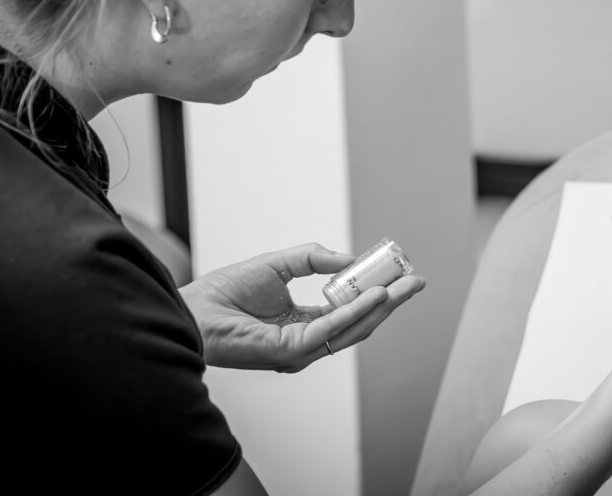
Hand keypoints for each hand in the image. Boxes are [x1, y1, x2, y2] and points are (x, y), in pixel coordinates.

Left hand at [179, 243, 425, 372]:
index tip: (399, 275)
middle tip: (416, 281)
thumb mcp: (281, 265)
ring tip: (405, 285)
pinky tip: (377, 295)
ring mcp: (302, 350)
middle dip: (392, 302)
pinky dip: (358, 311)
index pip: (351, 311)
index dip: (377, 293)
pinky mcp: (292, 351)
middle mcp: (308, 341)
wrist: (195, 309)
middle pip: (361, 323)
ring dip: (384, 306)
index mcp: (305, 323)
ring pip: (354, 329)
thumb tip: (351, 259)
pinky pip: (333, 328)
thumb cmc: (227, 292)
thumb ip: (315, 259)